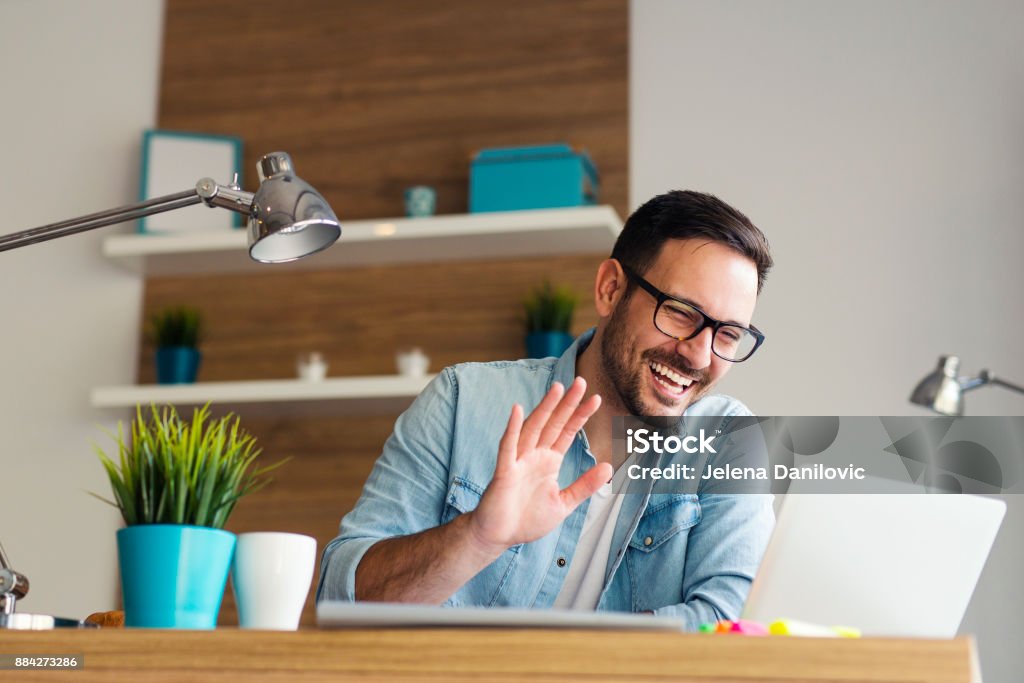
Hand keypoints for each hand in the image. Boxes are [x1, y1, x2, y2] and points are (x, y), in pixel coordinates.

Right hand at [467, 378, 612, 555]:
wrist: (498, 536)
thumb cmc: (527, 519)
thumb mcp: (564, 503)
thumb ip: (584, 485)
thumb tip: (608, 466)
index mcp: (548, 461)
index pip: (567, 432)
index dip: (580, 416)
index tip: (596, 399)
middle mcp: (534, 456)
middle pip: (553, 424)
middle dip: (567, 404)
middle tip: (581, 382)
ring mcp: (518, 461)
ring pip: (533, 428)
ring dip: (544, 408)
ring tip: (558, 388)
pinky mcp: (504, 471)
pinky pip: (508, 447)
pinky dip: (512, 428)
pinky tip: (517, 410)